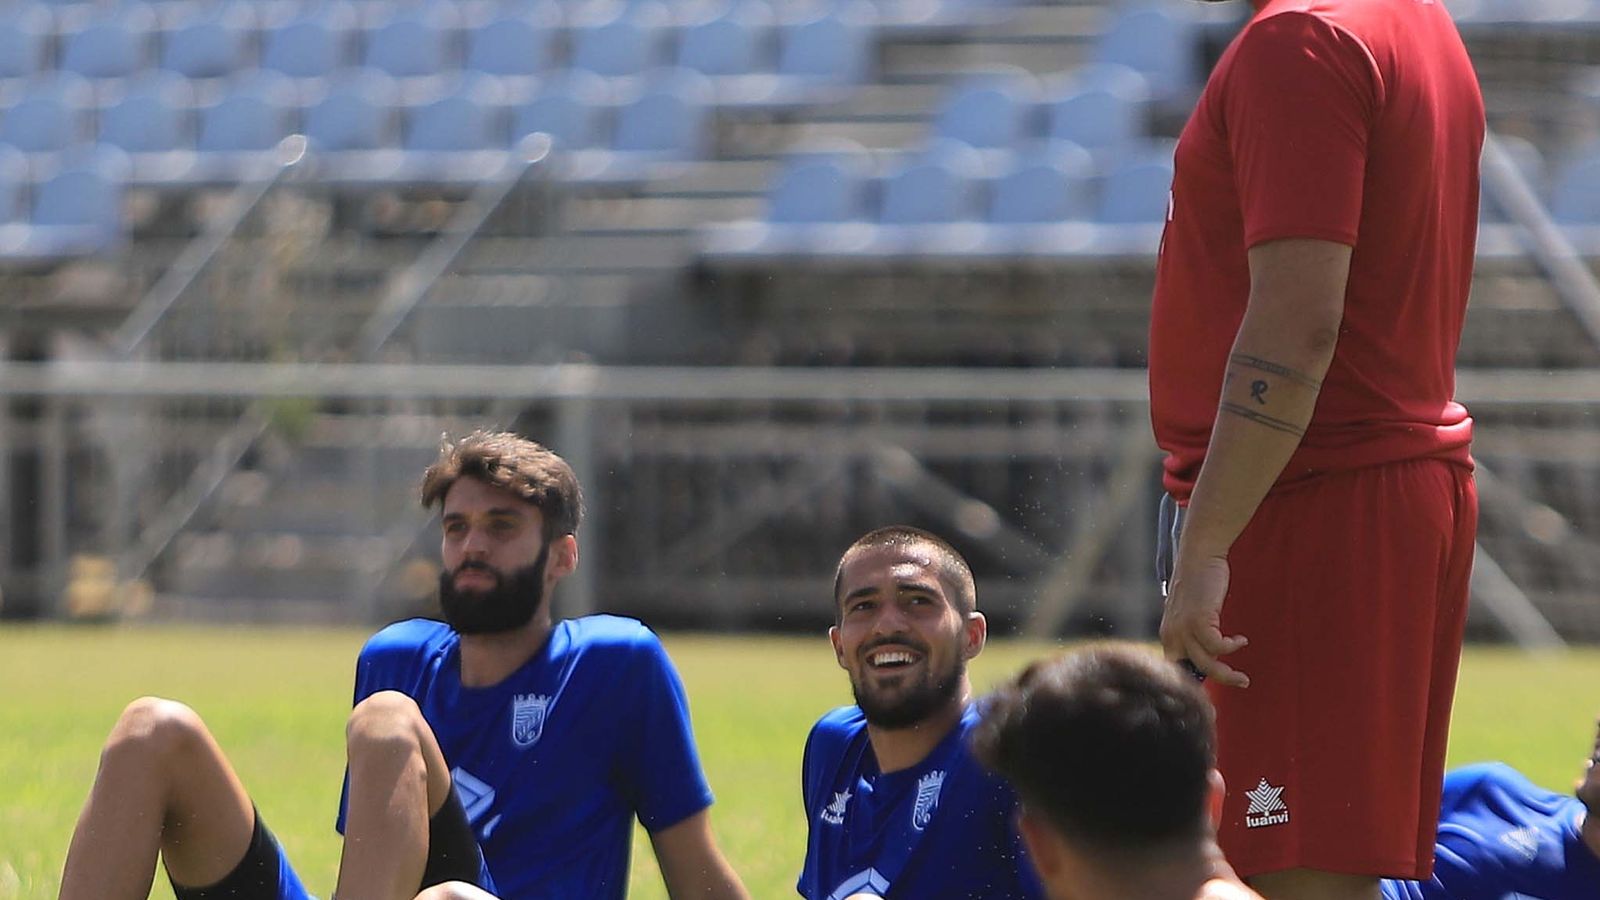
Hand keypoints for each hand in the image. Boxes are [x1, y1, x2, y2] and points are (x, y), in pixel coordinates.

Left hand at [1160, 553, 1249, 687]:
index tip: (1213, 691)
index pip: (1175, 670)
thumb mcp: (1191, 613)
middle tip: (1237, 685)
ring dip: (1228, 674)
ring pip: (1207, 665)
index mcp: (1168, 635)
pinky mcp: (1198, 619)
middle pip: (1192, 672)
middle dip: (1215, 683)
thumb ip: (1194, 634)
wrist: (1199, 555)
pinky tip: (1241, 641)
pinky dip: (1231, 647)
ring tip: (1243, 677)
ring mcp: (1184, 628)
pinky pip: (1217, 646)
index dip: (1193, 684)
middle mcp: (1172, 634)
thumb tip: (1210, 656)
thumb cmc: (1198, 583)